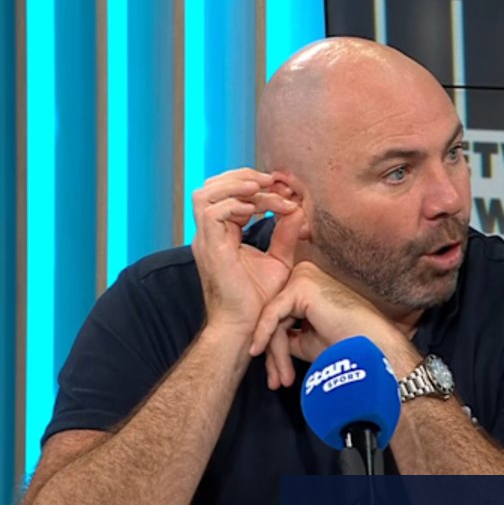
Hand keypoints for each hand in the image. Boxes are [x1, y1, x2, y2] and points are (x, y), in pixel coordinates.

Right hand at [191, 168, 304, 333]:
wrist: (244, 327)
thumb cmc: (258, 301)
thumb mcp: (278, 261)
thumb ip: (285, 234)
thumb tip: (297, 209)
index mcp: (221, 234)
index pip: (229, 195)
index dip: (255, 186)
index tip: (284, 191)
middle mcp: (209, 234)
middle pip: (213, 186)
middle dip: (243, 177)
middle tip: (272, 182)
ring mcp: (206, 240)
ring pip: (207, 194)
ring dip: (236, 185)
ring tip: (263, 188)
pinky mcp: (210, 248)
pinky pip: (212, 212)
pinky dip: (234, 203)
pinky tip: (258, 208)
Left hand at [248, 262, 408, 389]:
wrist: (372, 348)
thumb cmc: (348, 345)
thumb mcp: (308, 340)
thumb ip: (288, 335)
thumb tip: (267, 342)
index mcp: (311, 286)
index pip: (285, 315)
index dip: (277, 346)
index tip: (277, 374)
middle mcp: (307, 275)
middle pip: (278, 316)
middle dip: (274, 351)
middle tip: (276, 380)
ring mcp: (305, 277)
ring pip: (274, 317)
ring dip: (275, 351)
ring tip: (280, 378)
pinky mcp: (301, 285)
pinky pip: (273, 313)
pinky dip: (265, 334)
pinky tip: (258, 350)